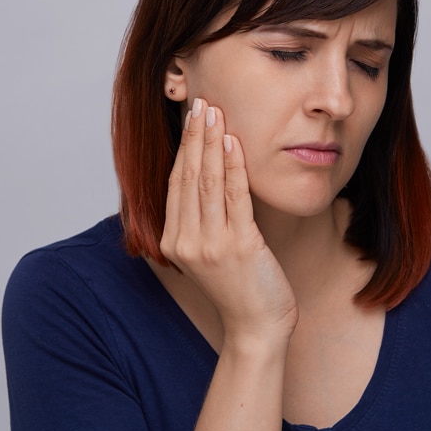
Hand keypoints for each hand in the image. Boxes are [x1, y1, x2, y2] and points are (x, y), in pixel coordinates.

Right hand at [160, 98, 297, 346]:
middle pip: (188, 177)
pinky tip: (233, 143)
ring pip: (208, 182)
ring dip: (211, 143)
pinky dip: (233, 166)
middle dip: (195, 136)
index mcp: (173, 242)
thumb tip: (205, 174)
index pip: (176, 184)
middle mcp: (186, 242)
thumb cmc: (238, 286)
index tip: (190, 119)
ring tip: (215, 113)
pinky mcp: (239, 245)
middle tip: (201, 103)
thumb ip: (200, 219)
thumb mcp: (209, 251)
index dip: (183, 148)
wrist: (257, 326)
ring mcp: (211, 245)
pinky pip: (234, 197)